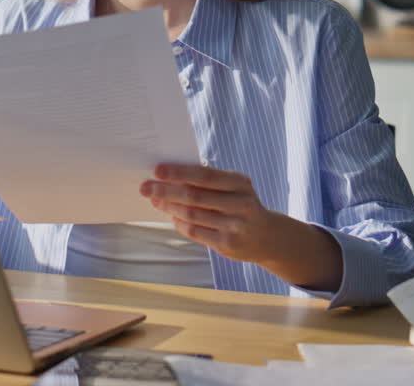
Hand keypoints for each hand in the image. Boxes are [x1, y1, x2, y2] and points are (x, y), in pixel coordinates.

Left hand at [140, 163, 279, 264]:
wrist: (267, 237)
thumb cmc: (241, 204)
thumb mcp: (235, 187)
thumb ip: (210, 180)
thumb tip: (171, 175)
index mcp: (240, 183)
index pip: (204, 175)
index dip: (179, 172)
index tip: (157, 170)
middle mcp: (239, 203)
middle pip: (194, 196)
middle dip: (166, 190)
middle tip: (145, 187)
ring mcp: (234, 226)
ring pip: (192, 214)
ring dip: (169, 207)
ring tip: (155, 200)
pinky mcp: (227, 244)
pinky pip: (195, 232)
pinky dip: (179, 223)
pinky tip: (171, 216)